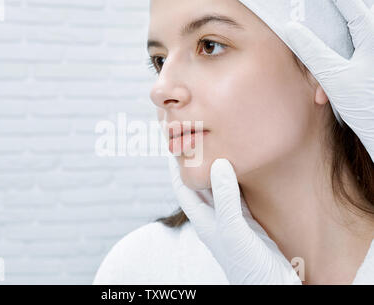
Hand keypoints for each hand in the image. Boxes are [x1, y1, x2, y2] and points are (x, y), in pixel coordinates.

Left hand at [168, 154, 301, 283]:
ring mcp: (229, 219)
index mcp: (203, 220)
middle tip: (194, 140)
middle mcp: (213, 217)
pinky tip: (239, 168)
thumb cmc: (248, 265)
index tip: (173, 145)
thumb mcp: (234, 229)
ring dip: (213, 169)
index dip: (175, 167)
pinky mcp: (246, 221)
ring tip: (214, 147)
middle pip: (197, 185)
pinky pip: (235, 194)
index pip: (182, 188)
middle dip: (192, 164)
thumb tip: (217, 163)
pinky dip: (234, 179)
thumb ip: (225, 197)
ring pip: (216, 187)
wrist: (270, 285)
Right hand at [284, 0, 373, 162]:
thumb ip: (313, 51)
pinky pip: (349, 66)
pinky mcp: (368, 74)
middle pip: (351, 28)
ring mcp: (371, 61)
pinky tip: (325, 96)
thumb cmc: (366, 104)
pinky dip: (334, 77)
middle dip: (329, 36)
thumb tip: (293, 30)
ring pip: (348, 50)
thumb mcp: (334, 76)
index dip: (336, 2)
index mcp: (373, 40)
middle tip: (316, 29)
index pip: (353, 10)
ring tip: (321, 90)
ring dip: (328, 65)